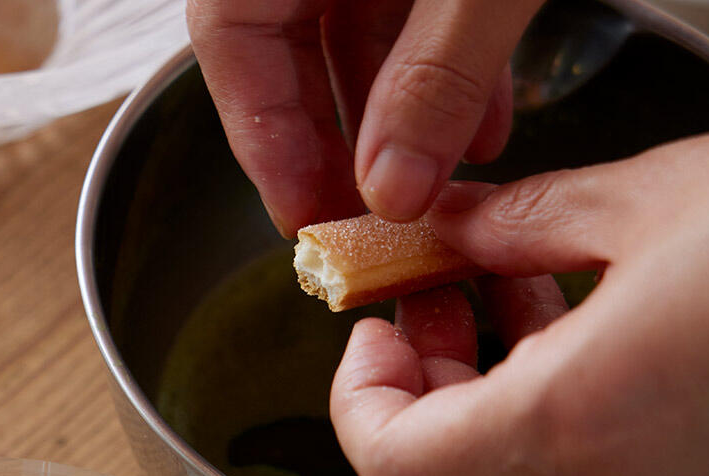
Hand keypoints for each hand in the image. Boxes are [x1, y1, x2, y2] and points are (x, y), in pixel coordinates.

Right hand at [186, 0, 540, 234]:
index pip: (231, 37)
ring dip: (395, 119)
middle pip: (281, 47)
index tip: (303, 216)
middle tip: (365, 222)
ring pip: (351, 33)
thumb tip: (394, 191)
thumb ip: (436, 77)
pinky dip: (440, 71)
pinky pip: (411, 8)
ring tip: (434, 189)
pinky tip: (478, 127)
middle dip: (330, 141)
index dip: (261, 134)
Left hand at [330, 119, 708, 475]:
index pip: (395, 472)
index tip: (373, 335)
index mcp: (585, 415)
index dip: (358, 405)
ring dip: (509, 396)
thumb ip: (515, 225)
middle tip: (444, 294)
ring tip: (533, 290)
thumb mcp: (653, 197)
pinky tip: (618, 332)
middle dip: (433, 386)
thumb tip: (442, 230)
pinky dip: (589, 417)